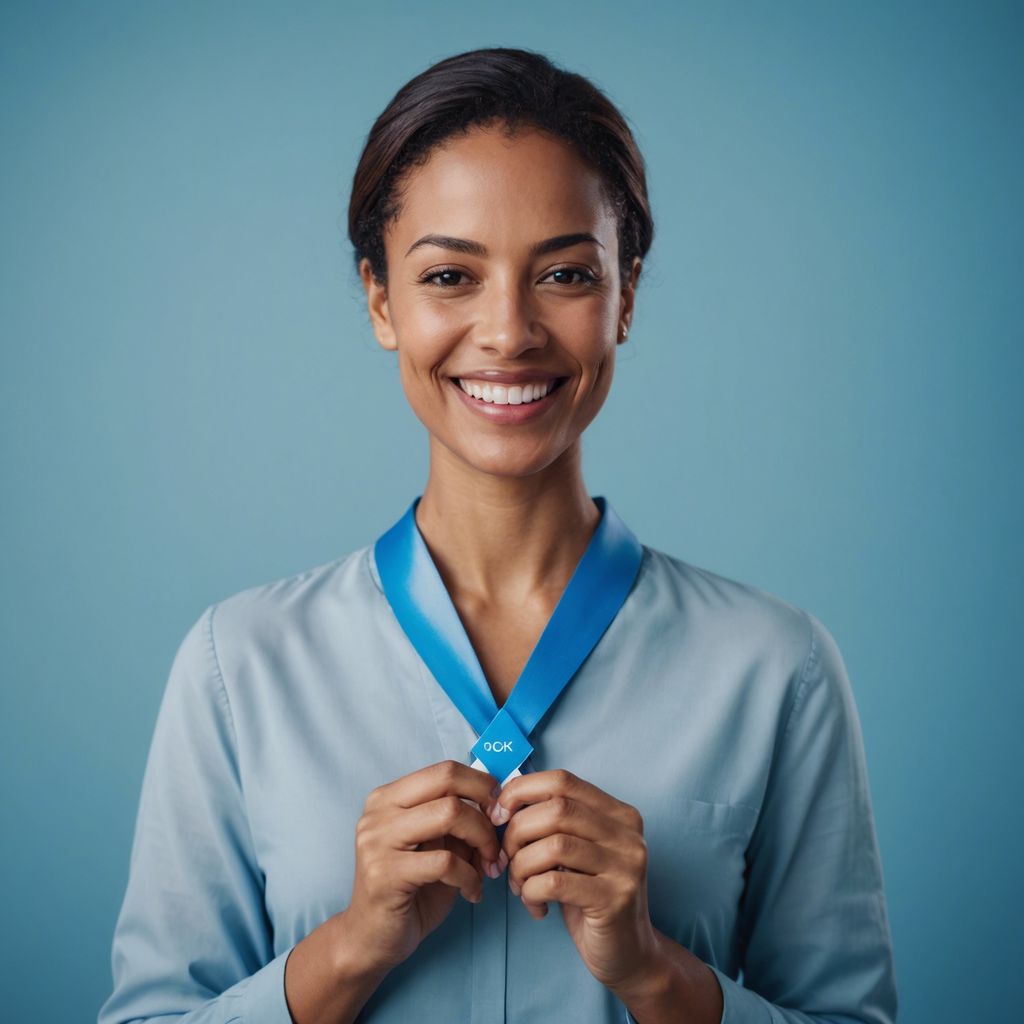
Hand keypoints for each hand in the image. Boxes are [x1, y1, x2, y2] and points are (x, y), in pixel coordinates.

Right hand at [345, 759, 502, 971]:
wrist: (370, 939)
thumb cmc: (410, 891)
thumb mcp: (436, 847)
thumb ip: (457, 823)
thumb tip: (498, 803)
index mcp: (389, 797)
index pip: (444, 770)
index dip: (481, 784)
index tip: (499, 809)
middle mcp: (378, 812)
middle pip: (447, 783)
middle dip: (485, 808)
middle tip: (498, 836)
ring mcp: (377, 841)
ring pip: (449, 814)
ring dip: (482, 841)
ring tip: (489, 866)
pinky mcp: (384, 874)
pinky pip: (445, 861)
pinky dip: (470, 877)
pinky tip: (472, 892)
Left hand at [491, 769, 664, 995]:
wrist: (629, 953)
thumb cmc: (590, 897)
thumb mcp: (577, 852)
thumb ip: (553, 824)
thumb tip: (501, 803)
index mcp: (618, 813)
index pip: (562, 781)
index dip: (522, 791)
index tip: (498, 815)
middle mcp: (627, 833)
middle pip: (555, 810)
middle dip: (516, 833)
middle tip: (505, 859)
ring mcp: (626, 865)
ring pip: (553, 846)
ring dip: (521, 866)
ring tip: (519, 886)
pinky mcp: (615, 899)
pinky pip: (555, 883)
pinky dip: (531, 892)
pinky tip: (536, 906)